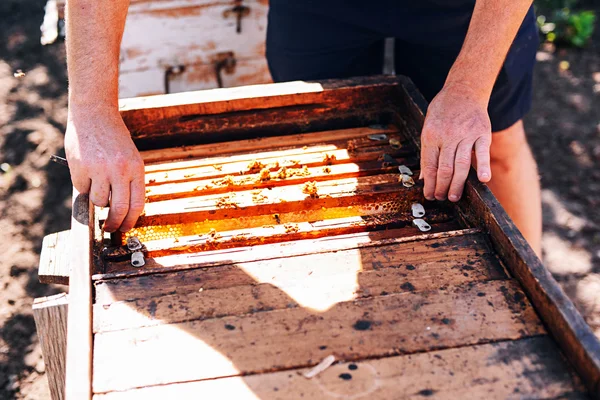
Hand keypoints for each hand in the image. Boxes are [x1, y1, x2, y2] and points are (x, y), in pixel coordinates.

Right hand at [65, 106, 144, 231]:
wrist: (94, 114)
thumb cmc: (113, 138)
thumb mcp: (130, 157)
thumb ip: (128, 181)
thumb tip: (123, 212)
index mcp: (136, 168)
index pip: (137, 204)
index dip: (130, 221)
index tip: (124, 228)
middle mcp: (120, 170)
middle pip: (118, 209)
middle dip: (113, 224)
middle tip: (109, 228)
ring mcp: (100, 169)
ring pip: (98, 201)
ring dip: (96, 200)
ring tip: (97, 184)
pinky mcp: (81, 167)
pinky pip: (82, 189)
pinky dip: (83, 186)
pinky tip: (85, 172)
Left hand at [419, 83, 491, 201]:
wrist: (463, 90)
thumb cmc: (443, 111)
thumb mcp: (428, 127)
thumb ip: (426, 152)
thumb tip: (424, 177)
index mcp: (431, 135)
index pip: (429, 165)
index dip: (429, 183)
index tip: (429, 194)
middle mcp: (448, 135)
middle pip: (445, 168)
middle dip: (442, 187)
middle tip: (441, 198)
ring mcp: (466, 134)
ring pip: (461, 164)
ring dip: (457, 184)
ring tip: (454, 197)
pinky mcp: (482, 133)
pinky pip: (482, 152)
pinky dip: (484, 166)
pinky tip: (483, 180)